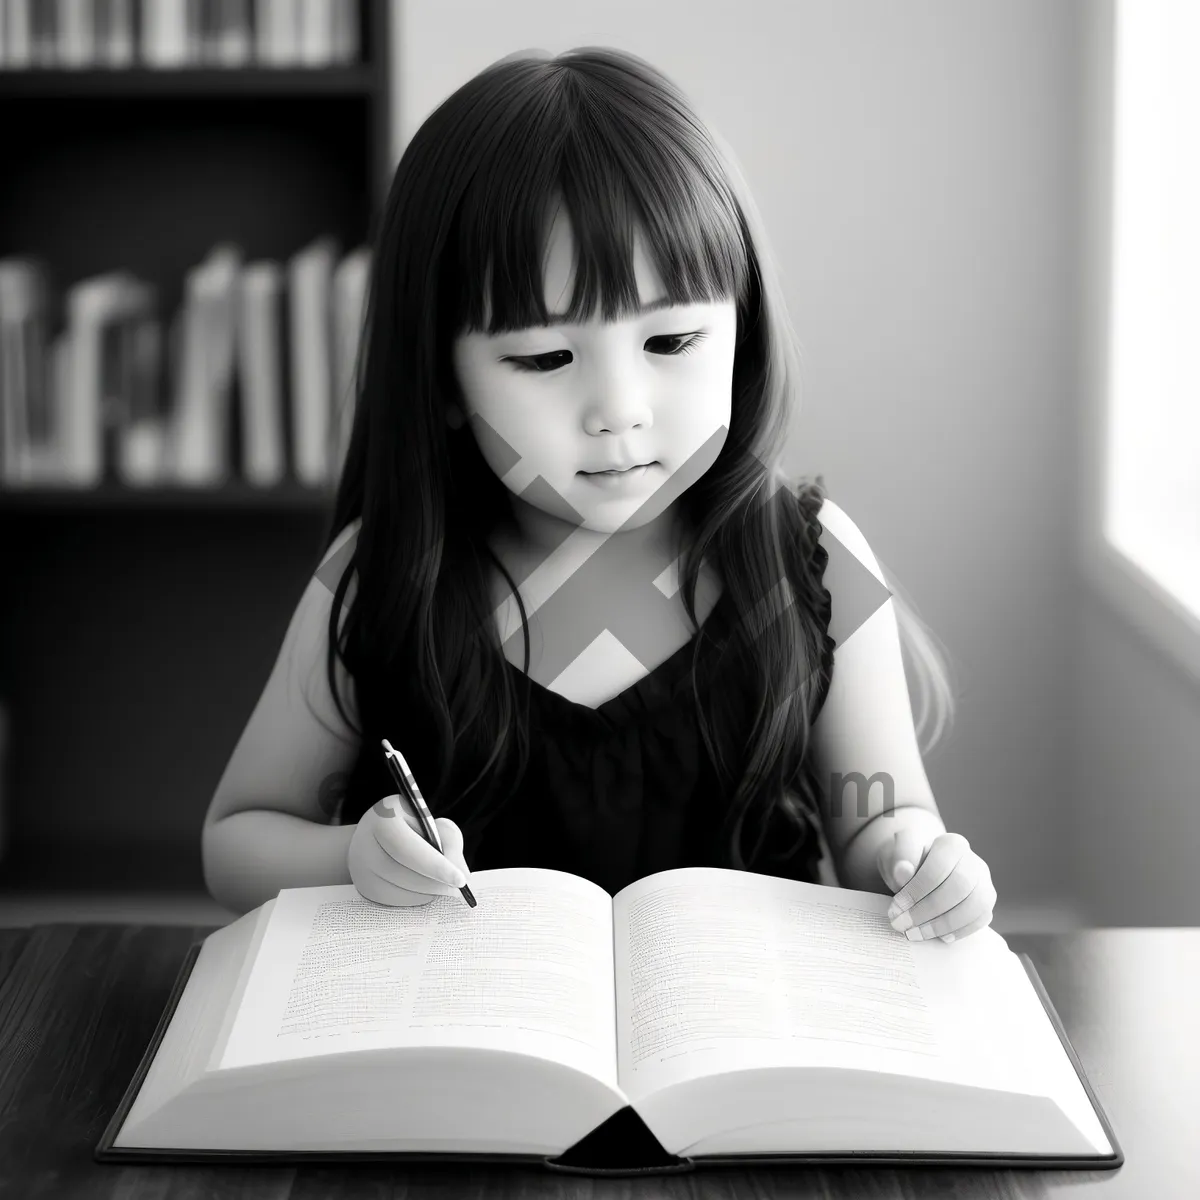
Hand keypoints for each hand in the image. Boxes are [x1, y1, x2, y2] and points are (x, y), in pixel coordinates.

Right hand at [347, 794, 471, 906]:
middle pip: (404, 874)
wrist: (373, 835)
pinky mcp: (365, 889)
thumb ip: (448, 840)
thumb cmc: (409, 825)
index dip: (436, 866)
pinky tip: (426, 887)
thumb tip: (462, 874)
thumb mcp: (431, 821)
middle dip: (437, 884)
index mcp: (383, 819)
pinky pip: (396, 902)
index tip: (461, 881)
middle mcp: (365, 845)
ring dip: (428, 892)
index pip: (408, 848)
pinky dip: (417, 898)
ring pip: (402, 892)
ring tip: (444, 885)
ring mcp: (361, 870)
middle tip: (460, 889)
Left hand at [877, 830, 995, 943]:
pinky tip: (940, 937)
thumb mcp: (896, 854)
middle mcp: (973, 861)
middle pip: (959, 887)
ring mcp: (984, 882)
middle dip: (928, 910)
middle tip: (903, 925)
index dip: (917, 890)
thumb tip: (903, 871)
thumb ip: (899, 858)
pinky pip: (981, 919)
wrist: (919, 868)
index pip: (938, 868)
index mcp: (952, 844)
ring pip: (974, 905)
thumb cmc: (908, 861)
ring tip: (916, 933)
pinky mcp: (987, 902)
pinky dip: (960, 930)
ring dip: (943, 924)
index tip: (896, 907)